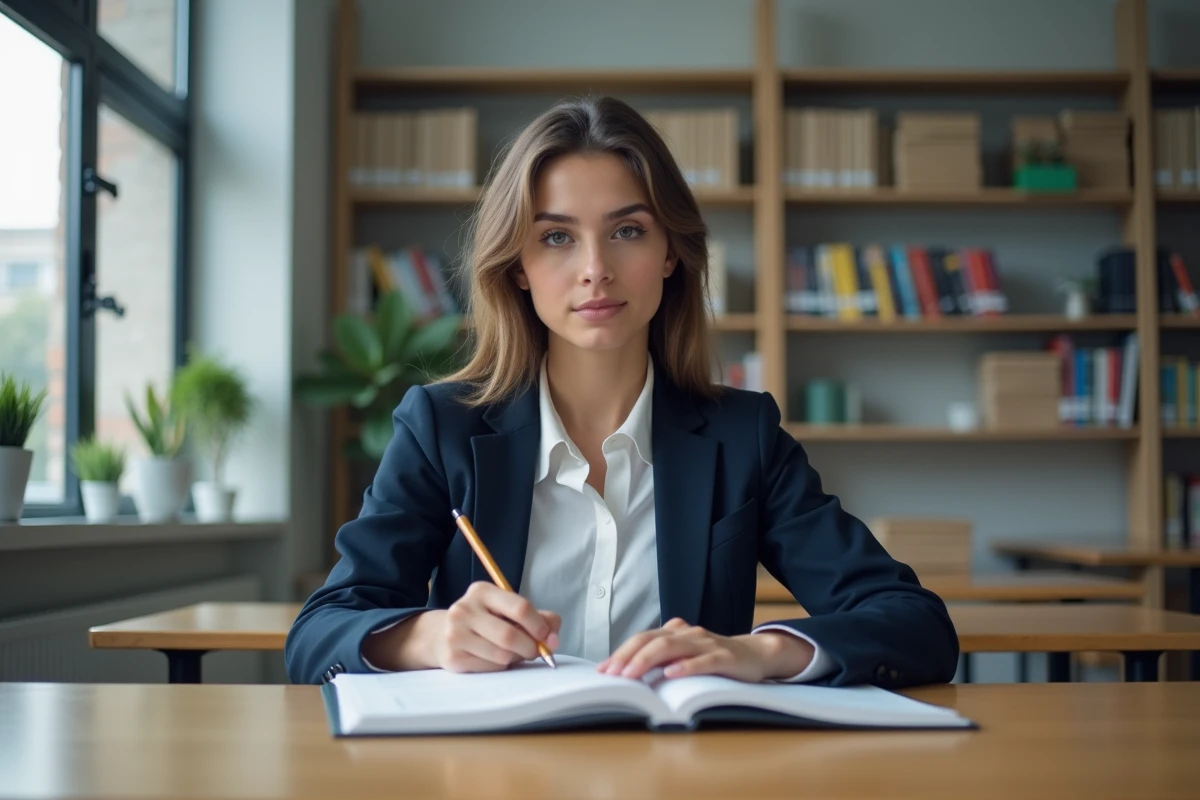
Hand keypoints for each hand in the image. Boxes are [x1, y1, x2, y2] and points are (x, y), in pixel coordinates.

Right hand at [431, 582, 560, 671]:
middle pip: (509, 635)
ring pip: (501, 655)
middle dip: (530, 647)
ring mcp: (455, 634)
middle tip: (535, 652)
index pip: (520, 608)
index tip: (547, 637)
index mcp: (482, 591)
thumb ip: (539, 618)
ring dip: (515, 658)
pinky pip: (489, 668)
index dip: (539, 626)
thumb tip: (553, 640)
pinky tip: (494, 658)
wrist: (442, 634)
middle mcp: (464, 609)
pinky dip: (500, 666)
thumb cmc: (486, 621)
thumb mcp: (508, 610)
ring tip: (513, 653)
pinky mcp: (453, 657)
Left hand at [596, 618, 813, 682]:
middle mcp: (687, 633)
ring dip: (647, 660)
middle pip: (651, 640)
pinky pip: (702, 660)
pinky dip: (685, 666)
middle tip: (612, 674)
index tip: (603, 670)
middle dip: (628, 656)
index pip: (642, 639)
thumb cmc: (713, 658)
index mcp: (675, 632)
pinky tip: (671, 674)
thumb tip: (627, 673)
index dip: (621, 652)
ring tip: (631, 674)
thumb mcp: (685, 655)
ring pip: (671, 647)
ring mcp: (705, 643)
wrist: (754, 654)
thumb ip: (662, 658)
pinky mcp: (723, 656)